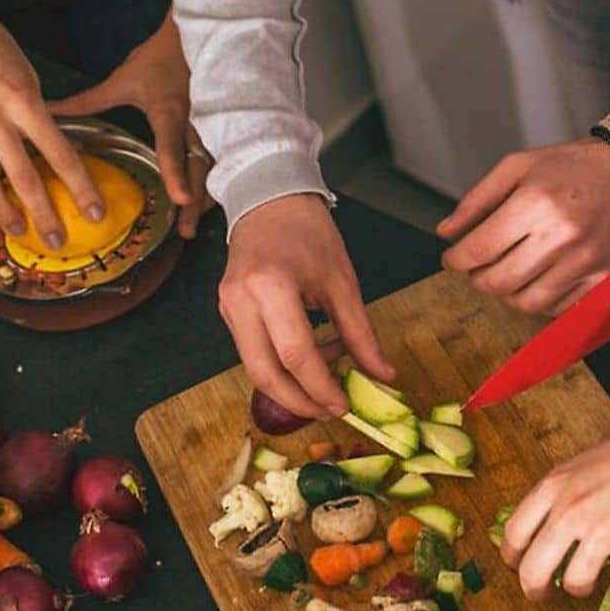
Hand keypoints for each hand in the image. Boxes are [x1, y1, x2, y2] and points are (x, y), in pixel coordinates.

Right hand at [0, 0, 104, 250]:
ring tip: (21, 231)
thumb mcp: (24, 72)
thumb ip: (37, 111)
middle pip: (24, 177)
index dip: (79, 186)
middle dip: (45, 214)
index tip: (93, 211)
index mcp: (22, 100)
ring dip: (7, 212)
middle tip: (59, 241)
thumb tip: (56, 144)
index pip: (59, 153)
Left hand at [50, 12, 211, 238]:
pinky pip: (221, 158)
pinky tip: (209, 199)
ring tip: (194, 222)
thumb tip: (48, 110)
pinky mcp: (222, 126)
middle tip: (184, 231)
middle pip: (198, 168)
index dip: (174, 173)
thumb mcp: (122, 80)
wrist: (198, 36)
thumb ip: (87, 102)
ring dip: (206, 195)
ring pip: (214, 166)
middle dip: (193, 201)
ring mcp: (213, 125)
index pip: (171, 147)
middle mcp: (195, 123)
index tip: (178, 198)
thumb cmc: (158, 59)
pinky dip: (216, 180)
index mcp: (168, 112)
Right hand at [220, 194, 396, 418]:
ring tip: (322, 383)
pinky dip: (278, 364)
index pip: (296, 355)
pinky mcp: (225, 310)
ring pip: (252, 367)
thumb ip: (360, 333)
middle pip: (264, 373)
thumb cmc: (309, 233)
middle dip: (298, 401)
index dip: (321, 388)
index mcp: (272, 286)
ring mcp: (226, 306)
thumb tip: (383, 375)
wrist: (270, 200)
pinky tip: (305, 357)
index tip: (344, 405)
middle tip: (329, 410)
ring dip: (288, 386)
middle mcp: (241, 300)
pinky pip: (249, 351)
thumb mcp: (342, 281)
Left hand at [437, 139, 609, 314]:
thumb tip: (448, 232)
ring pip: (527, 302)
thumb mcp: (519, 166)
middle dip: (478, 278)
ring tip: (508, 274)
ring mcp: (586, 262)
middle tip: (478, 268)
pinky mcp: (604, 279)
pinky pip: (560, 309)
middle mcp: (561, 236)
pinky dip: (542, 301)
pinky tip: (539, 279)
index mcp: (536, 203)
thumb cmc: (576, 166)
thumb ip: (478, 200)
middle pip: (499, 282)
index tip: (453, 259)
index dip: (456, 260)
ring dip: (508, 293)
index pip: (479, 249)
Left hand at [502, 401, 609, 598]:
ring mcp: (597, 530)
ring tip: (583, 585)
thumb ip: (574, 489)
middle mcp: (569, 509)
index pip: (516, 529)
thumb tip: (566, 512)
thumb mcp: (593, 462)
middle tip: (538, 594)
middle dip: (532, 587)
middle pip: (531, 566)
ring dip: (576, 588)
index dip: (513, 554)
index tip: (516, 563)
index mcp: (557, 483)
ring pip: (570, 580)